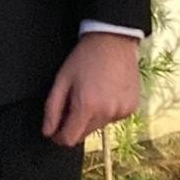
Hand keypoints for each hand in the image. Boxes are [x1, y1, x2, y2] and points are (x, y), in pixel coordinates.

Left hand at [42, 32, 140, 146]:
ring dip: (92, 117)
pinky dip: (107, 110)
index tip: (54, 129)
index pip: (69, 139)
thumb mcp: (62, 79)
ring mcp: (122, 112)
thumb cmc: (85, 57)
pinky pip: (113, 118)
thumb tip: (48, 132)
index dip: (59, 136)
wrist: (113, 40)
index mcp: (87, 106)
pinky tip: (106, 91)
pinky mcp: (132, 108)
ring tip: (91, 91)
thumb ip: (52, 108)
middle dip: (75, 124)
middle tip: (73, 101)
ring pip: (99, 127)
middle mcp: (107, 113)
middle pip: (84, 134)